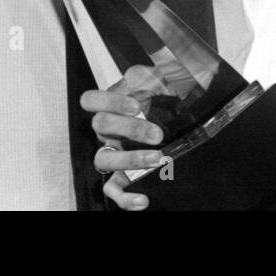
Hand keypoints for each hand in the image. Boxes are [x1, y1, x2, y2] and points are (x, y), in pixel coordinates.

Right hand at [81, 74, 167, 210]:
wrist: (185, 122)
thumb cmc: (167, 100)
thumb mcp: (161, 82)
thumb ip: (148, 76)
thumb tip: (138, 76)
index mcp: (112, 106)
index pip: (91, 100)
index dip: (110, 102)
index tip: (137, 106)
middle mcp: (105, 131)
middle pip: (101, 126)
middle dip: (130, 129)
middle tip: (158, 134)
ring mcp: (111, 155)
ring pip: (104, 159)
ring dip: (129, 159)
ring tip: (157, 159)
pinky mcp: (121, 178)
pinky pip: (113, 190)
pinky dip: (125, 198)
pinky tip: (143, 199)